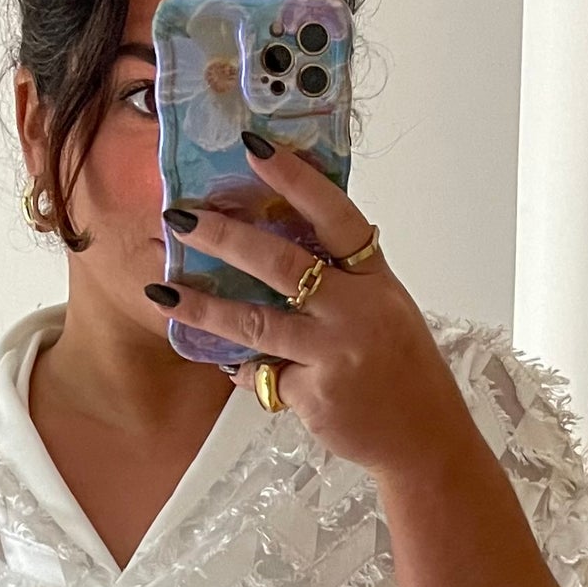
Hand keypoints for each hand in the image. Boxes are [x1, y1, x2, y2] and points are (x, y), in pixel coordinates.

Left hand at [150, 146, 473, 478]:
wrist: (424, 439)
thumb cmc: (402, 370)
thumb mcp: (384, 309)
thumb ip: (344, 277)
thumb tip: (288, 240)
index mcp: (375, 279)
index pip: (335, 215)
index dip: (296, 178)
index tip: (254, 148)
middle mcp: (356, 310)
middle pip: (281, 262)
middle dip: (224, 237)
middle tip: (181, 217)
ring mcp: (334, 353)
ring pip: (256, 322)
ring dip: (204, 305)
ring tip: (163, 291)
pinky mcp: (314, 393)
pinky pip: (262, 374)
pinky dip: (243, 370)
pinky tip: (227, 365)